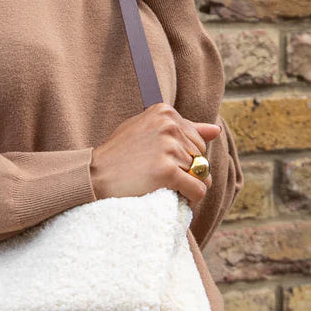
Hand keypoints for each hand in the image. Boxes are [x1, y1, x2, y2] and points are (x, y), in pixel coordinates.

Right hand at [89, 103, 221, 211]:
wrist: (94, 177)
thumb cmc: (118, 157)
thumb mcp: (146, 132)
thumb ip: (180, 128)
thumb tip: (216, 130)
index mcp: (164, 112)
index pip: (197, 140)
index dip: (181, 157)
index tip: (158, 162)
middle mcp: (168, 125)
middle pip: (201, 157)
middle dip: (186, 171)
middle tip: (159, 178)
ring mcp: (168, 147)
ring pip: (201, 175)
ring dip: (186, 187)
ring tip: (161, 187)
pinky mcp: (167, 171)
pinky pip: (197, 190)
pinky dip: (189, 199)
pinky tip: (172, 197)